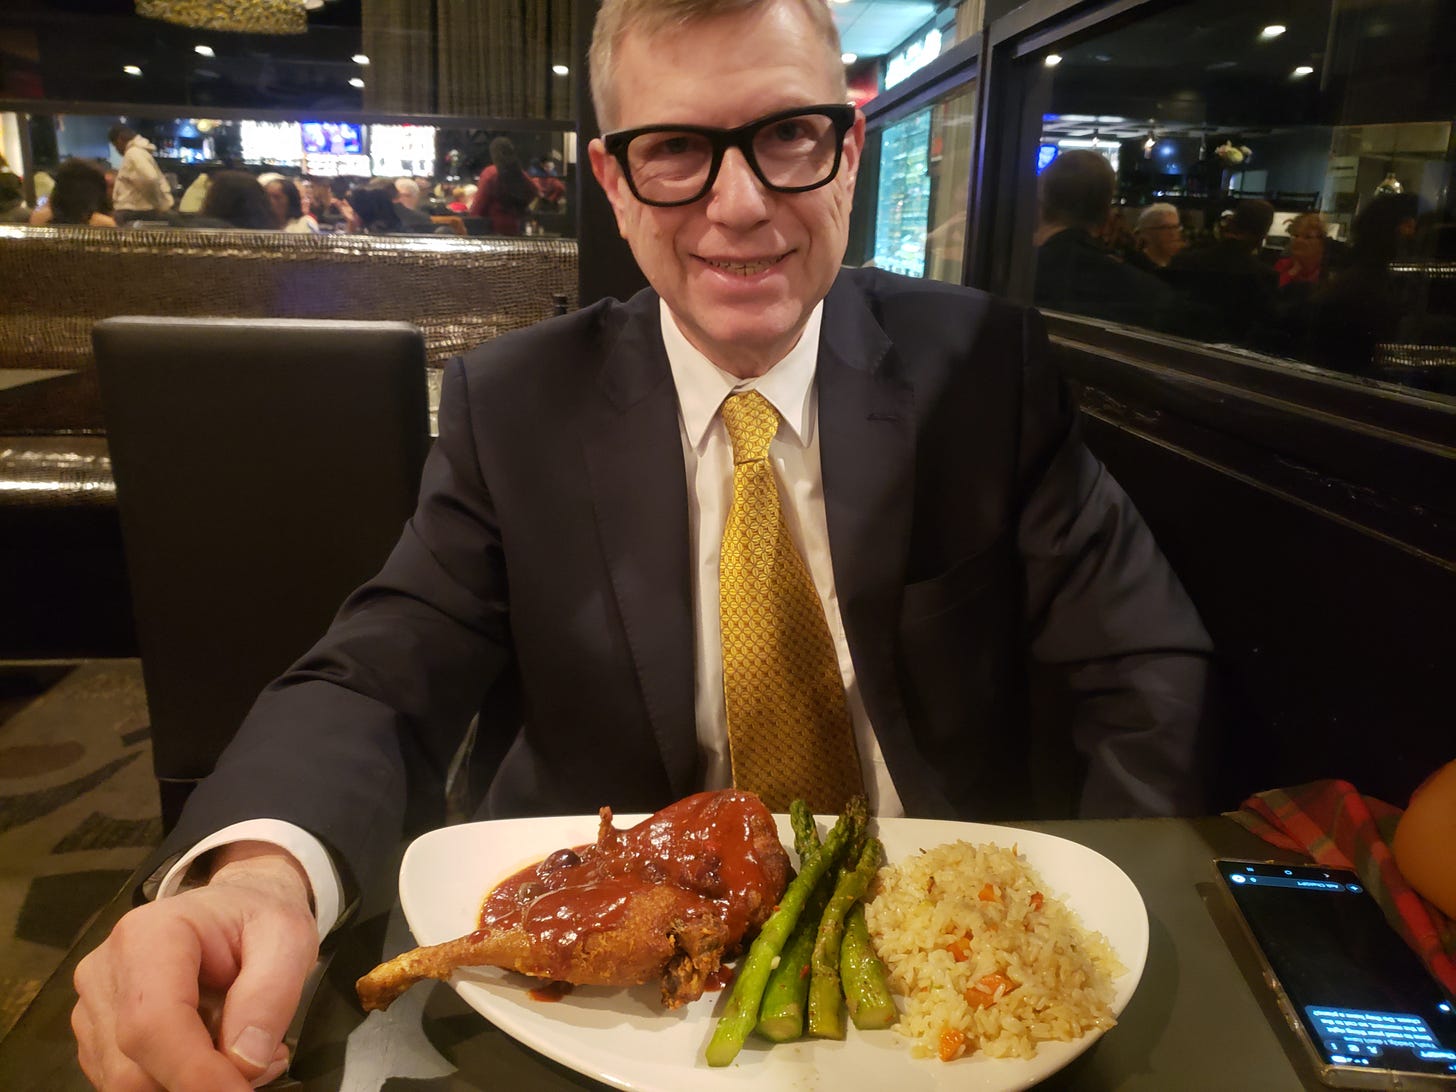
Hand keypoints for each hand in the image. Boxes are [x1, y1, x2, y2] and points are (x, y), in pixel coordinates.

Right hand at [73, 844, 319, 1089]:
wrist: (238, 906)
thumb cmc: (259, 916)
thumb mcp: (287, 938)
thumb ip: (270, 995)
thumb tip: (244, 1062)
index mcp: (149, 936)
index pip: (152, 1023)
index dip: (194, 1073)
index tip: (241, 1091)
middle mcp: (106, 972)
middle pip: (133, 1068)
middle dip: (201, 1082)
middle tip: (265, 1063)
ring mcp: (95, 1007)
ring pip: (129, 1084)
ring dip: (193, 1084)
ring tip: (247, 1052)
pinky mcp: (99, 1036)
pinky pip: (132, 1082)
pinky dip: (179, 1082)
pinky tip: (218, 1056)